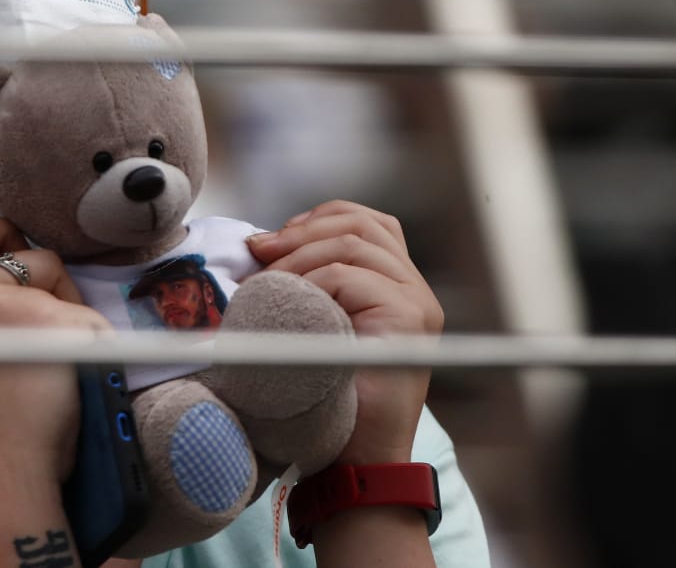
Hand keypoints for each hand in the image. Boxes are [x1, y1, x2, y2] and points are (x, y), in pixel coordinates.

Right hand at [0, 213, 110, 486]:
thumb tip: (14, 285)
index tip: (9, 248)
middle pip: (25, 252)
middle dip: (44, 274)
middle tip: (48, 319)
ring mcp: (14, 305)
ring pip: (60, 281)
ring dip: (68, 311)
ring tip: (56, 369)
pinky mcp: (60, 324)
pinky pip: (90, 318)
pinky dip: (93, 344)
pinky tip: (74, 382)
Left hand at [246, 200, 443, 465]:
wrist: (353, 458)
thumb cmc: (327, 397)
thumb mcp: (314, 324)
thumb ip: (307, 283)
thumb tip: (260, 244)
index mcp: (396, 286)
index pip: (365, 222)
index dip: (316, 218)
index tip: (270, 241)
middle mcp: (415, 289)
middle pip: (361, 223)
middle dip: (301, 230)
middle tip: (258, 251)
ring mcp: (417, 302)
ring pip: (352, 244)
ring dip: (298, 258)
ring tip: (266, 284)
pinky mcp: (409, 318)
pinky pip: (348, 276)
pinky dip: (309, 284)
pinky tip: (290, 308)